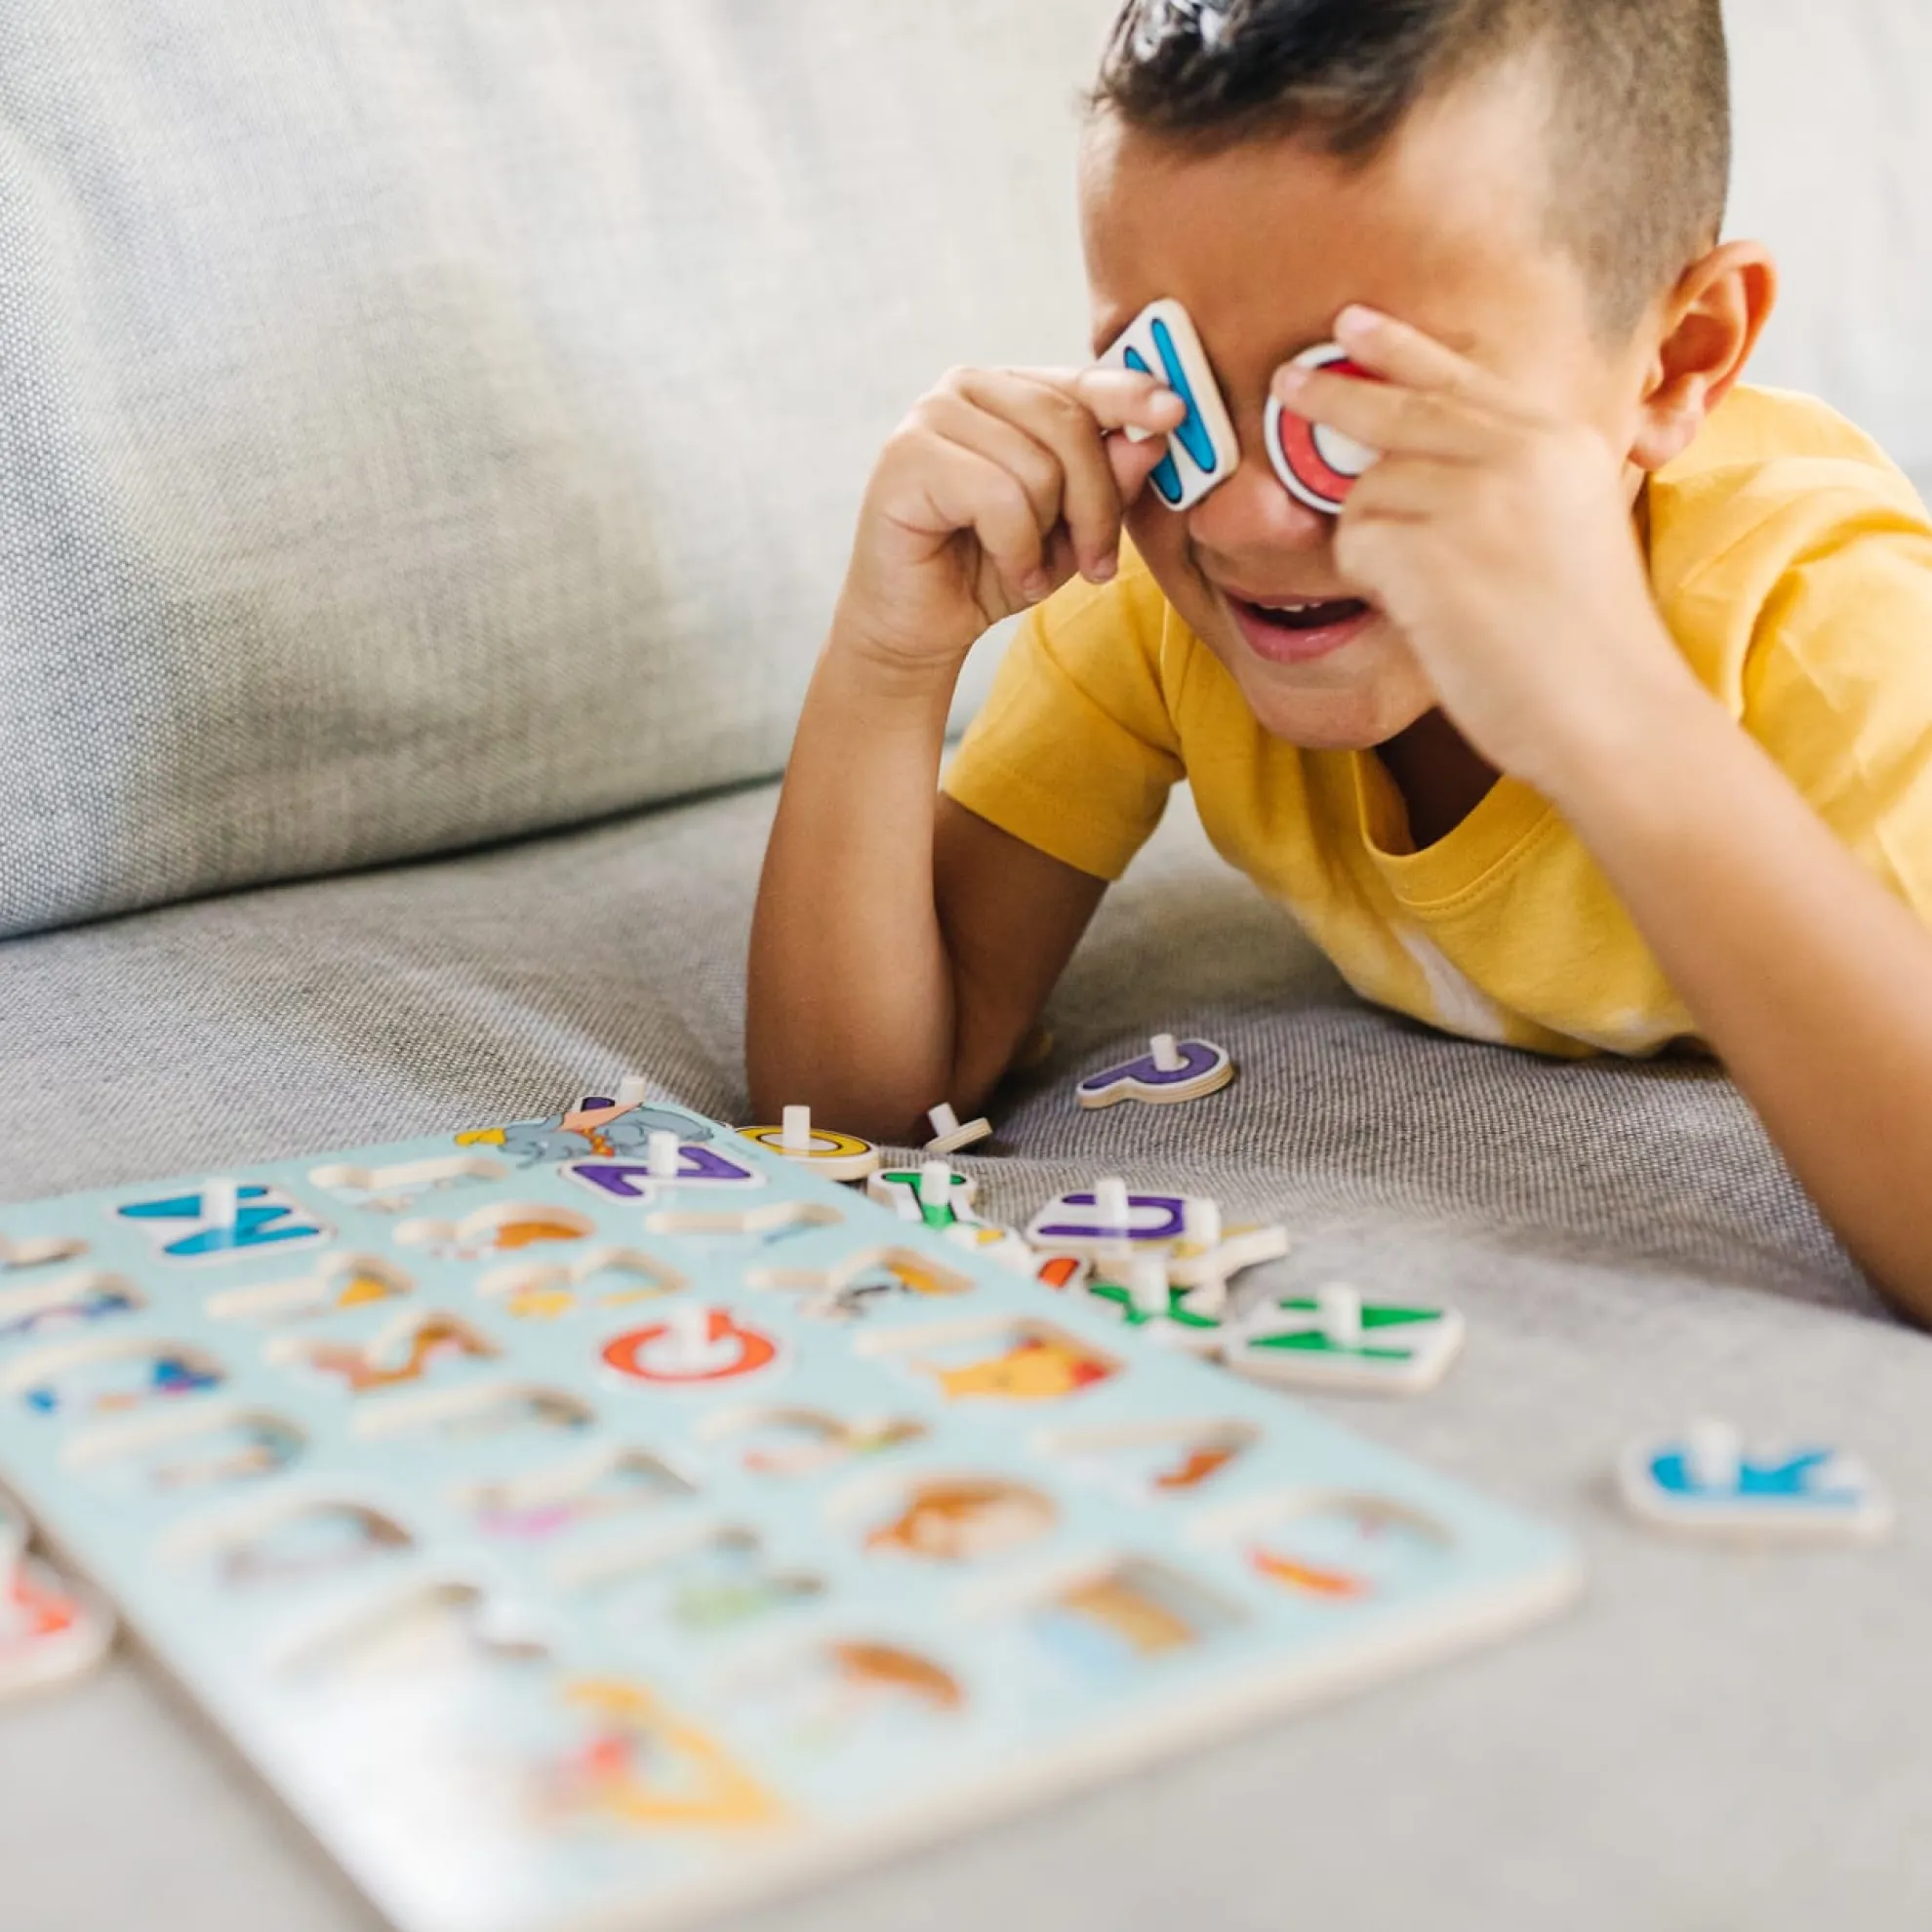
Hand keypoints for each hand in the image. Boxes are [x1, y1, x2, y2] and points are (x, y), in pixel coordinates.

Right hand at [836, 366, 1184, 676]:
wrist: (919, 627)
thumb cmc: (992, 568)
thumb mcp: (1071, 529)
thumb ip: (1109, 482)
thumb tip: (1152, 437)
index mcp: (1009, 391)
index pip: (1081, 380)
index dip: (1131, 393)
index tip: (1177, 413)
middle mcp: (966, 387)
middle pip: (1069, 424)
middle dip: (1097, 504)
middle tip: (1098, 564)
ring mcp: (930, 416)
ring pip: (1038, 465)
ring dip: (1046, 536)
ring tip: (1028, 568)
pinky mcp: (905, 457)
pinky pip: (999, 495)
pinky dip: (1015, 548)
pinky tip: (1006, 571)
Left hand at [1272, 306, 1703, 798]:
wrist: (1610, 712)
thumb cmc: (1584, 641)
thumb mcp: (1570, 522)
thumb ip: (1510, 477)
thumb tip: (1409, 458)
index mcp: (1558, 441)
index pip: (1460, 377)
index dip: (1399, 347)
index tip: (1351, 322)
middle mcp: (1518, 454)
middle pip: (1397, 410)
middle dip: (1332, 396)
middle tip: (1285, 382)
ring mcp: (1473, 500)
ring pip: (1368, 489)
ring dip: (1372, 537)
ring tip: (1429, 588)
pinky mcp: (1430, 554)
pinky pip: (1356, 543)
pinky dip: (1369, 577)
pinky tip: (1418, 608)